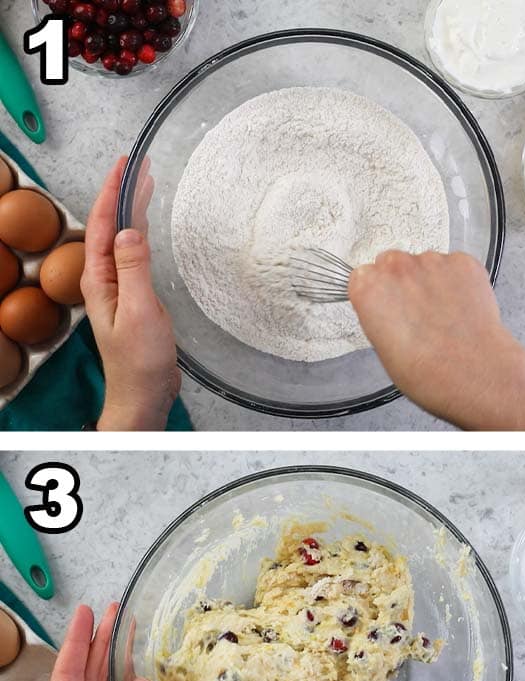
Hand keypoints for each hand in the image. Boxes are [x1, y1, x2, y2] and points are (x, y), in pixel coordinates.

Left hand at [82, 158, 179, 430]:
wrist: (144, 394)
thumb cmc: (141, 360)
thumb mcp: (140, 311)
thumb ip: (134, 270)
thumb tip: (131, 231)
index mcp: (99, 279)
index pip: (104, 225)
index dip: (114, 192)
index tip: (126, 165)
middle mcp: (103, 279)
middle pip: (110, 226)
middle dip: (122, 193)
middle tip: (139, 164)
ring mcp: (117, 288)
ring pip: (122, 238)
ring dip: (132, 209)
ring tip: (145, 184)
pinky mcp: (133, 297)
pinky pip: (133, 254)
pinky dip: (141, 232)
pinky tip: (147, 226)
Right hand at [348, 251, 524, 430]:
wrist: (471, 372)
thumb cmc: (427, 372)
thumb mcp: (384, 349)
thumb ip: (382, 317)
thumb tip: (392, 314)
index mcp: (368, 287)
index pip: (365, 276)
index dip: (379, 294)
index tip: (389, 306)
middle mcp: (397, 267)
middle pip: (394, 264)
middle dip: (405, 283)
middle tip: (420, 313)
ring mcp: (432, 261)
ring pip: (428, 265)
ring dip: (434, 283)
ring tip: (446, 317)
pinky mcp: (463, 264)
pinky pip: (458, 267)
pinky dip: (461, 282)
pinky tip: (463, 309)